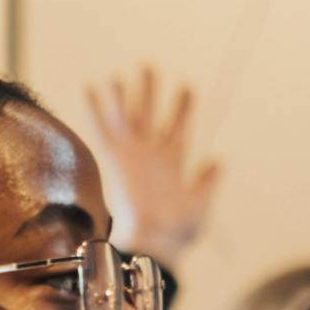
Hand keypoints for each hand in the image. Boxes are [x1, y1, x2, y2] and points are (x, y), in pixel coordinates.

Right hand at [77, 66, 222, 263]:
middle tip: (148, 65)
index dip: (182, 106)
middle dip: (149, 90)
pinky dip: (95, 108)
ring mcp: (132, 155)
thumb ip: (208, 180)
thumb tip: (219, 160)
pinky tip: (91, 86)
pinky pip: (103, 128)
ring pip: (127, 115)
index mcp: (171, 163)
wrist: (154, 245)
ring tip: (122, 71)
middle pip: (149, 114)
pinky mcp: (115, 159)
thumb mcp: (202, 202)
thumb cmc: (179, 232)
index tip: (187, 86)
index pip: (177, 126)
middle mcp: (149, 155)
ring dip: (124, 93)